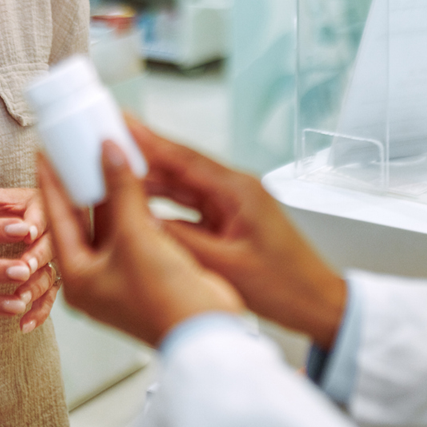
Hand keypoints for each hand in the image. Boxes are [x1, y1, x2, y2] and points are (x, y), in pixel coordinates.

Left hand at [0, 157, 59, 334]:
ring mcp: (53, 261)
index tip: (26, 230)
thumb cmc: (14, 209)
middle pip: (48, 247)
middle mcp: (51, 234)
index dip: (35, 222)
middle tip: (23, 269)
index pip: (42, 213)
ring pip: (49, 276)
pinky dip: (38, 312)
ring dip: (35, 289)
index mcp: (40, 208)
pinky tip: (24, 324)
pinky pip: (48, 299)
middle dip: (36, 257)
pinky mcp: (51, 281)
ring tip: (20, 300)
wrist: (37, 224)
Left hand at [38, 142, 242, 346]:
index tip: (45, 153)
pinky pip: (131, 228)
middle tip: (74, 149)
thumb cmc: (163, 301)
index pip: (57, 217)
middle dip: (80, 183)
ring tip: (102, 154)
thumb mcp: (136, 237)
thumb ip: (121, 190)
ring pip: (108, 221)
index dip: (51, 182)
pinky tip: (131, 178)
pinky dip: (130, 204)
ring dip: (108, 191)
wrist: (206, 334)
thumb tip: (108, 152)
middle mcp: (95, 275)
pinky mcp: (145, 268)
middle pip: (81, 218)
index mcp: (78, 275)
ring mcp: (120, 273)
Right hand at [125, 117, 346, 349]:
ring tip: (115, 166)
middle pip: (179, 165)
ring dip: (151, 176)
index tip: (121, 122)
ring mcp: (231, 202)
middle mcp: (234, 188)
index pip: (183, 158)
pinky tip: (142, 200)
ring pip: (182, 183)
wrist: (318, 304)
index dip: (148, 139)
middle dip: (142, 152)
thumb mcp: (226, 266)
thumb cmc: (286, 286)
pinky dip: (165, 200)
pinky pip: (190, 202)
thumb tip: (143, 222)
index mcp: (237, 190)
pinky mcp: (229, 216)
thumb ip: (182, 240)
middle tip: (107, 138)